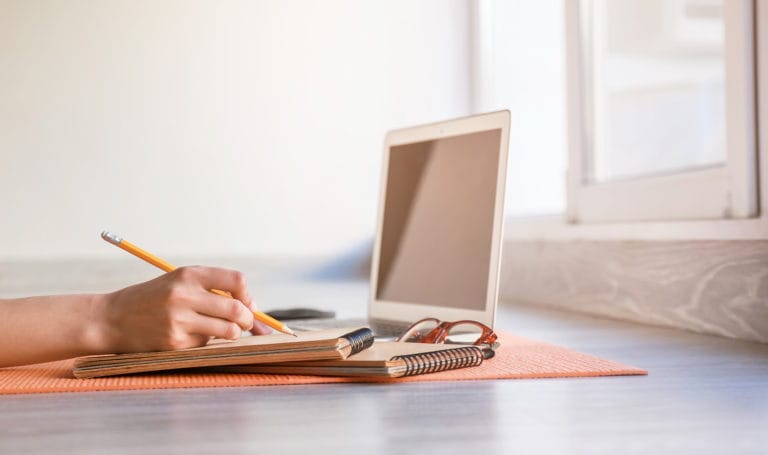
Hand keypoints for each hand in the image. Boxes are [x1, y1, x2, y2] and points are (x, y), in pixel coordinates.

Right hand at [95, 266, 269, 352]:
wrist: (110, 319)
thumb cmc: (153, 299)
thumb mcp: (178, 282)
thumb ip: (213, 289)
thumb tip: (254, 310)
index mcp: (188, 274)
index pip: (237, 280)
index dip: (247, 295)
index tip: (247, 303)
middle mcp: (184, 295)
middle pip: (237, 309)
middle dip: (248, 320)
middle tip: (244, 324)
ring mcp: (179, 320)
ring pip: (228, 331)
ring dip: (231, 333)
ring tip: (219, 330)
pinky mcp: (174, 342)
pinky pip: (206, 344)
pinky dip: (204, 342)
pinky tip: (185, 336)